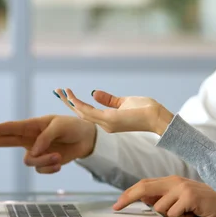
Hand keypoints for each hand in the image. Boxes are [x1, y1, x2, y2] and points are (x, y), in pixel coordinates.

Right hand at [0, 115, 96, 173]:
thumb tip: (33, 151)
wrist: (85, 140)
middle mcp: (31, 138)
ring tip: (57, 156)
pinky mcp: (44, 162)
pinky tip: (59, 161)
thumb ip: (45, 137)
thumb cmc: (72, 127)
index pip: (12, 128)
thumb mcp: (60, 126)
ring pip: (29, 161)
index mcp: (33, 125)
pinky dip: (50, 167)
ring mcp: (36, 151)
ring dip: (43, 161)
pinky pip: (40, 170)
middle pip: (7, 141)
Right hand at [53, 88, 174, 134]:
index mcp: (108, 121)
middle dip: (68, 102)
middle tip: (58, 91)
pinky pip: (89, 112)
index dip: (76, 104)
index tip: (67, 93)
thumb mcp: (124, 102)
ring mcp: (106, 124)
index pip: (88, 113)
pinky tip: (72, 97)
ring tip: (61, 91)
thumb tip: (94, 93)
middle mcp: (104, 125)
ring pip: (82, 113)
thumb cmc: (145, 110)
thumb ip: (109, 100)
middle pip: (81, 114)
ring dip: (70, 102)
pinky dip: (78, 104)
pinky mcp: (109, 120)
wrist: (158, 117)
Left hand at [113, 175, 215, 216]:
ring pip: (159, 208)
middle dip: (128, 198)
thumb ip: (164, 199)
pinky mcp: (189, 196)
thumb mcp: (181, 200)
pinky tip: (193, 214)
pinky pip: (173, 214)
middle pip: (144, 188)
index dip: (129, 193)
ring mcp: (181, 187)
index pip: (144, 184)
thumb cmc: (204, 205)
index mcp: (171, 181)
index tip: (117, 204)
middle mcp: (174, 181)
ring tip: (186, 214)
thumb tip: (143, 201)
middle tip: (117, 207)